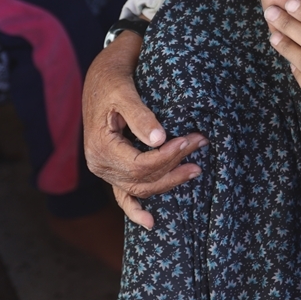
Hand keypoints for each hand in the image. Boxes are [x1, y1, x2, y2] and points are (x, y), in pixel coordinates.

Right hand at [82, 31, 206, 228]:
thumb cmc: (113, 81)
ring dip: (168, 181)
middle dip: (175, 165)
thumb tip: (160, 139)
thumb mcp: (125, 93)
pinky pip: (123, 196)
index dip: (168, 156)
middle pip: (144, 178)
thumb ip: (140, 116)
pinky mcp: (112, 169)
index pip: (141, 164)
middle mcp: (99, 165)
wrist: (101, 77)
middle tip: (201, 143)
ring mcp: (105, 171)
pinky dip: (136, 209)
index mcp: (100, 148)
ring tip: (196, 169)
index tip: (190, 139)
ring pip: (140, 187)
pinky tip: (151, 222)